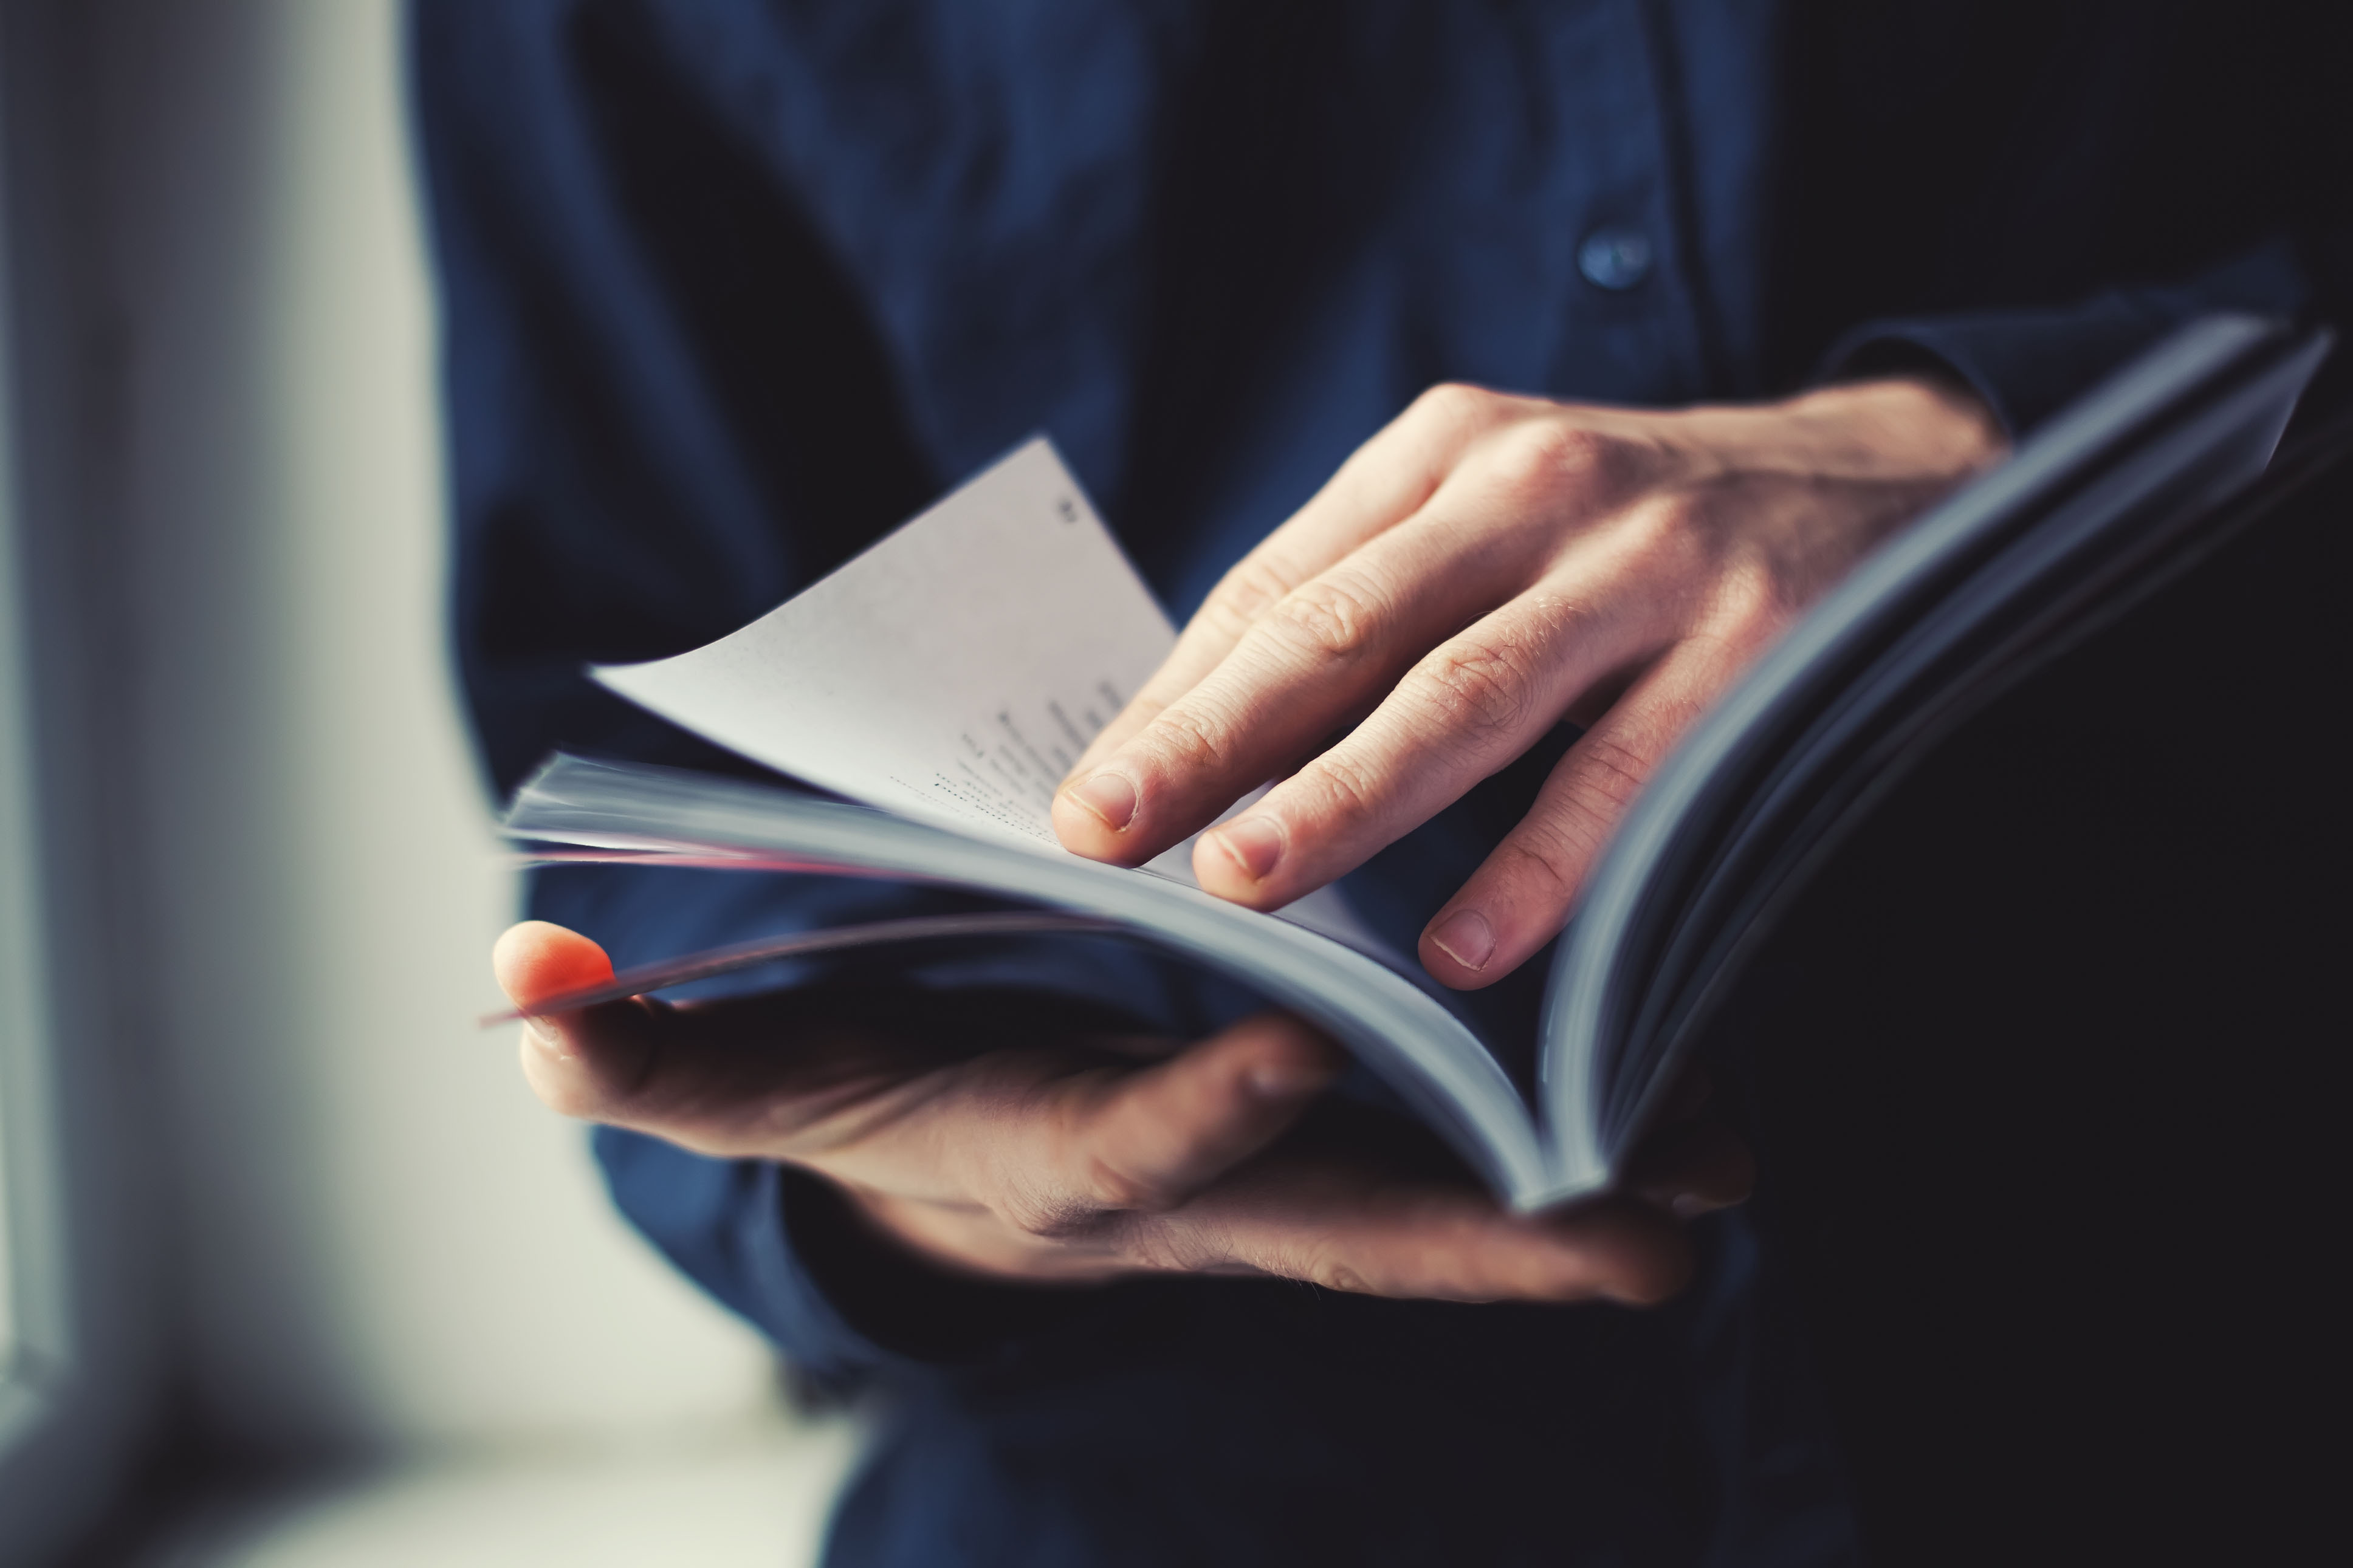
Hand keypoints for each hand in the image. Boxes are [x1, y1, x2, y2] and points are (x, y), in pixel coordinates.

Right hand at [495, 920, 1749, 1303]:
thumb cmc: (865, 1106)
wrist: (943, 1176)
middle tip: (1656, 1223)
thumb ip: (637, 1055)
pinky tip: (1708, 1122)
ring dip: (1580, 1206)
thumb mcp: (751, 1081)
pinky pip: (1463, 1179)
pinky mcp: (1322, 1166)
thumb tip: (515, 995)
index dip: (1201, 1109)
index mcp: (1055, 1157)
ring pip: (1443, 1222)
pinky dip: (1569, 1161)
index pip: (1135, 1146)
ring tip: (1740, 1165)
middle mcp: (1188, 1198)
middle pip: (1352, 1235)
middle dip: (1488, 1238)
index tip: (1295, 1040)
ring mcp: (1268, 1196)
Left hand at [1052, 378, 2005, 985]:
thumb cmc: (1637, 538)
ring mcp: (1646, 559)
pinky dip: (1543, 863)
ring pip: (1466, 691)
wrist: (1884, 475)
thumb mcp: (1497, 520)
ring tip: (1243, 879)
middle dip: (1209, 741)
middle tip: (1104, 834)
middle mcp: (1531, 484)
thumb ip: (1374, 603)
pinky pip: (1627, 770)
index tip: (1083, 802)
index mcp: (1443, 451)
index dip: (1174, 702)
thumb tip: (1203, 750)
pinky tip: (1465, 951)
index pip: (1275, 590)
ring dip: (1348, 795)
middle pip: (1340, 630)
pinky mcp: (1753, 639)